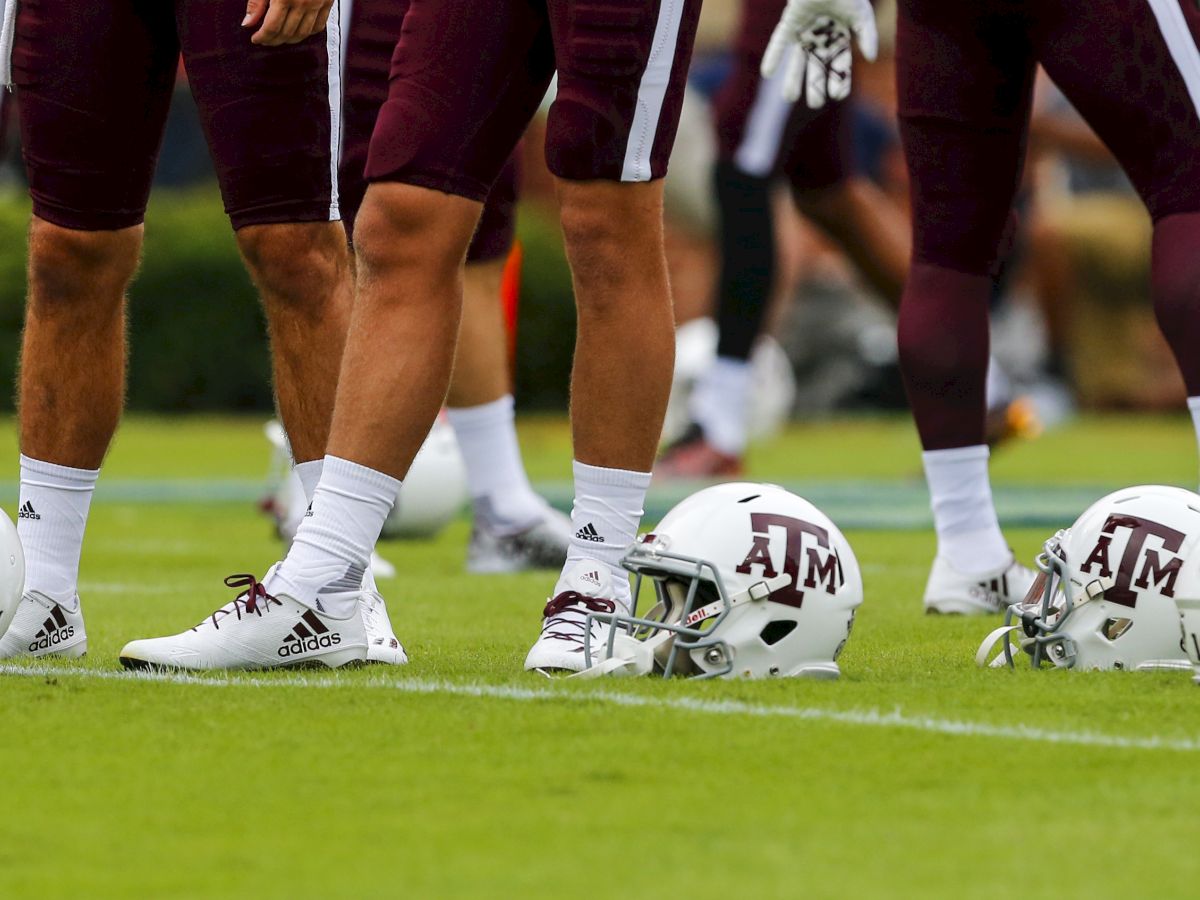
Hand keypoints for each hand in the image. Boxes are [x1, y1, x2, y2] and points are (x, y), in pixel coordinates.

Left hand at [242, 0, 333, 46]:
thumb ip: (256, 2)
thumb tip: (248, 23)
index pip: (272, 27)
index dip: (262, 37)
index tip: (256, 38)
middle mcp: (302, 3)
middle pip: (287, 33)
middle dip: (274, 40)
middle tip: (265, 40)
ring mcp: (316, 3)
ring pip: (303, 34)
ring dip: (290, 40)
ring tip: (280, 38)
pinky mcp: (327, 2)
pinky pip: (318, 26)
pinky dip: (307, 33)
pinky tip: (298, 31)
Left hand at [761, 0, 877, 107]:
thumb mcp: (861, 14)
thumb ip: (867, 35)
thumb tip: (871, 59)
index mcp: (839, 38)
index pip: (840, 64)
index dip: (839, 80)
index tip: (837, 95)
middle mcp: (820, 39)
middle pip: (817, 67)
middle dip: (815, 85)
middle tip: (815, 104)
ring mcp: (804, 32)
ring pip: (797, 60)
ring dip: (792, 78)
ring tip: (789, 98)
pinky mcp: (789, 23)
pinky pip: (779, 42)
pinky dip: (773, 56)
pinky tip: (767, 73)